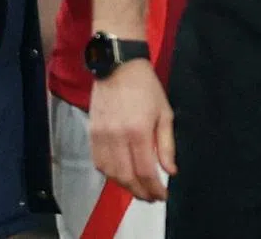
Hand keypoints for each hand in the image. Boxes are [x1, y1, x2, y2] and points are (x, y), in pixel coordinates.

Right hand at [89, 58, 175, 201]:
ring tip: (136, 188)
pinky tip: (118, 173)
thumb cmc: (146, 87)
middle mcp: (116, 135)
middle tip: (151, 197)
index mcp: (137, 131)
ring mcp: (100, 133)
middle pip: (126, 176)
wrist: (117, 64)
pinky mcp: (91, 129)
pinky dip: (107, 172)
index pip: (145, 171)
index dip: (155, 189)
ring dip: (123, 185)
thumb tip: (170, 171)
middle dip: (140, 192)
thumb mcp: (165, 113)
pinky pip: (96, 159)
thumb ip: (166, 145)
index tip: (163, 196)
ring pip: (109, 171)